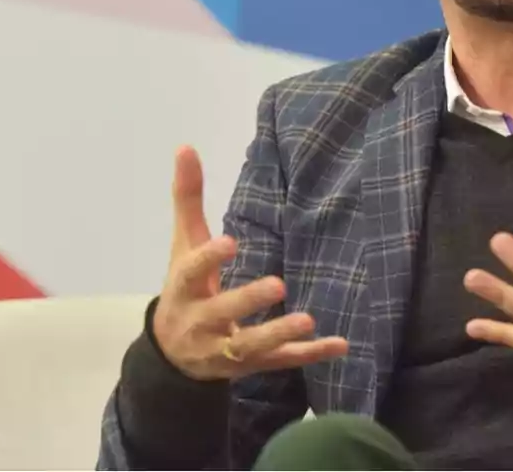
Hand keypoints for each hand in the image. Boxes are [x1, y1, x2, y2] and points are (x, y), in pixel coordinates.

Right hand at [152, 146, 348, 380]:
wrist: (172, 355)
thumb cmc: (185, 288)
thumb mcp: (183, 244)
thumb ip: (188, 198)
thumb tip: (185, 145)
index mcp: (183, 289)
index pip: (192, 273)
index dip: (209, 259)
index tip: (230, 242)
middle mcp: (201, 322)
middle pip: (224, 312)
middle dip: (248, 300)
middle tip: (278, 283)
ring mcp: (225, 349)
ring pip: (251, 345)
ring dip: (279, 333)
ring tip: (309, 319)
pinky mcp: (250, 367)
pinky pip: (281, 362)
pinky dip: (309, 355)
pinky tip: (340, 344)